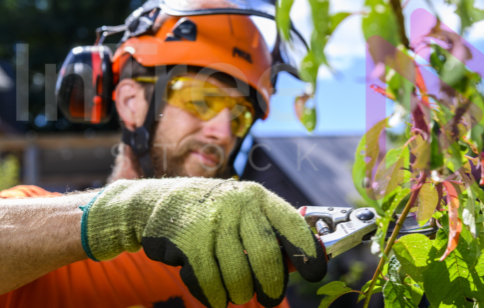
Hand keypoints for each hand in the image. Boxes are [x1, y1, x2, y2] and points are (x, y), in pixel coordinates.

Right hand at [80, 178, 326, 307]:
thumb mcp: (244, 213)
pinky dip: (215, 297)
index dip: (308, 251)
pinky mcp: (188, 240)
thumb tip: (304, 259)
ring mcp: (212, 221)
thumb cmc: (212, 213)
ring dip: (240, 292)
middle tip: (270, 297)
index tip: (317, 272)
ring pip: (239, 275)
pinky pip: (211, 284)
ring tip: (237, 292)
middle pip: (267, 256)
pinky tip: (216, 296)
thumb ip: (272, 233)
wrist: (157, 203)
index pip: (292, 224)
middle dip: (271, 285)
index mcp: (257, 197)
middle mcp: (237, 204)